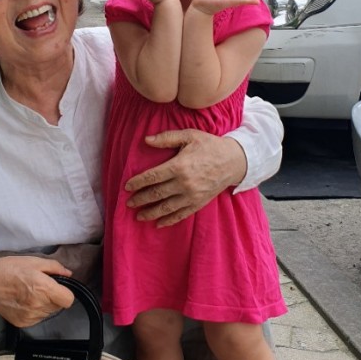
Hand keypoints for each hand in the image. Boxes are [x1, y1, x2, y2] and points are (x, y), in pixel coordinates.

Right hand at [0, 256, 73, 326]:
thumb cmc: (9, 269)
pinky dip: (35, 311)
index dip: (65, 292)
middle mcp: (38, 305)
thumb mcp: (33, 261)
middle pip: (59, 306)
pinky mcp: (22, 323)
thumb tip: (68, 274)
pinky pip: (38, 318)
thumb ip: (54, 267)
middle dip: (54, 297)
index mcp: (42, 288)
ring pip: (49, 312)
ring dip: (44, 304)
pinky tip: (24, 301)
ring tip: (30, 293)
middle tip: (40, 286)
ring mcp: (30, 316)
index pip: (68, 300)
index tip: (58, 287)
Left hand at [124, 129, 246, 226]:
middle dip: (140, 199)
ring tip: (138, 216)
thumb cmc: (210, 146)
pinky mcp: (198, 203)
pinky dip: (168, 220)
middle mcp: (184, 183)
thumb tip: (146, 140)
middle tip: (128, 203)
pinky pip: (181, 215)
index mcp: (179, 166)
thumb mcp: (189, 136)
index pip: (152, 177)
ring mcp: (192, 196)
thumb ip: (167, 138)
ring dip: (150, 213)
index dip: (137, 182)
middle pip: (156, 194)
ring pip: (166, 207)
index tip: (127, 186)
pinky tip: (158, 223)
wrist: (234, 161)